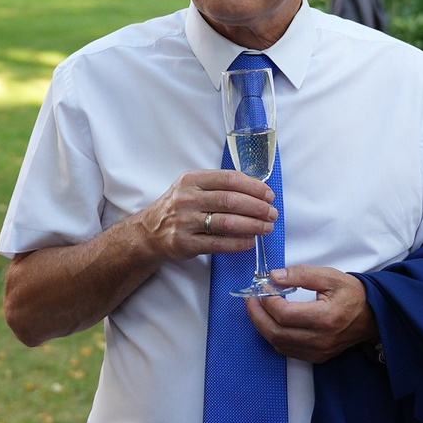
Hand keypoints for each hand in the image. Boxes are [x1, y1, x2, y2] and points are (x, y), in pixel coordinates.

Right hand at [137, 170, 276, 261]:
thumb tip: (256, 189)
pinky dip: (238, 243)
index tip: (269, 195)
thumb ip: (218, 186)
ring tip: (267, 227)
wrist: (150, 232)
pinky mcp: (186, 243)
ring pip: (227, 222)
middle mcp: (187, 198)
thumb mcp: (191, 188)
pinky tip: (250, 242)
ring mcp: (185, 221)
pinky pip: (218, 244)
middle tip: (272, 213)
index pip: (229, 179)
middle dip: (257, 207)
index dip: (254, 187)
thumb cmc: (178, 207)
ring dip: (253, 225)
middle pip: (231, 201)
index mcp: (192, 180)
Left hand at [250, 266, 376, 363]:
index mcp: (325, 318)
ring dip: (263, 326)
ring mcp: (318, 351)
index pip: (284, 314)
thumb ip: (301, 274)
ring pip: (278, 343)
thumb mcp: (330, 276)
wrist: (373, 316)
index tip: (263, 288)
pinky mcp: (317, 357)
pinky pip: (287, 351)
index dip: (268, 301)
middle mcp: (320, 339)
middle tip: (251, 299)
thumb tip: (275, 277)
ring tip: (258, 309)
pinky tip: (271, 322)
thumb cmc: (352, 294)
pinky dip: (274, 336)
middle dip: (257, 315)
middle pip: (276, 332)